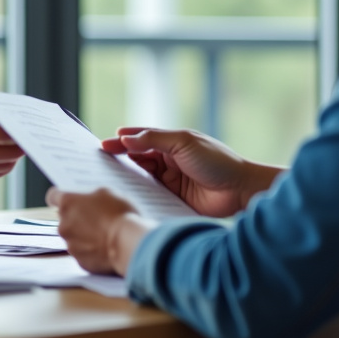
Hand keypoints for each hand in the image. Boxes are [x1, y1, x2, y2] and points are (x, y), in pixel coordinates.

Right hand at [0, 89, 22, 182]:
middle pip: (8, 153)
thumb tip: (8, 111)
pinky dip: (3, 164)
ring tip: (21, 144)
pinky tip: (5, 152)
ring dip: (15, 156)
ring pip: (3, 166)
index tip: (31, 125)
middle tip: (31, 136)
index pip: (3, 134)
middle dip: (23, 145)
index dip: (20, 131)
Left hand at [46, 186, 150, 275]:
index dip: (60, 197)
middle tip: (97, 219)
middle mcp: (63, 225)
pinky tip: (106, 248)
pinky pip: (83, 253)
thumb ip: (90, 196)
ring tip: (104, 235)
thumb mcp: (107, 192)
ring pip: (74, 238)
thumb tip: (87, 201)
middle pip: (65, 219)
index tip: (70, 201)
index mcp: (68, 204)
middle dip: (77, 219)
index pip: (53, 196)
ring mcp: (70, 245)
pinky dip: (91, 251)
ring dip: (84, 236)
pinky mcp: (80, 262)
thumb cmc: (119, 214)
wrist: (127, 243)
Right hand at [102, 127, 278, 217]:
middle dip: (119, 160)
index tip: (103, 145)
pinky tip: (125, 197)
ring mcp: (170, 180)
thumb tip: (126, 138)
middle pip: (138, 159)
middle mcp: (169, 160)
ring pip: (141, 178)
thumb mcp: (183, 143)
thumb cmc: (216, 161)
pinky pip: (150, 196)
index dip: (122, 141)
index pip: (141, 139)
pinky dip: (138, 195)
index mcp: (171, 142)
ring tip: (106, 181)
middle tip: (98, 163)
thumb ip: (154, 139)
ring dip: (127, 178)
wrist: (239, 190)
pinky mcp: (173, 199)